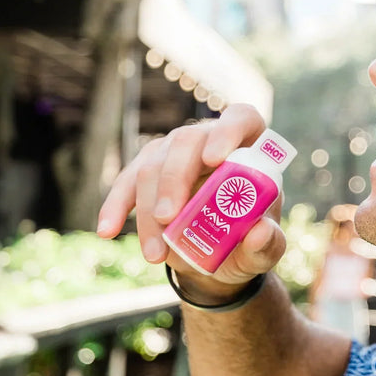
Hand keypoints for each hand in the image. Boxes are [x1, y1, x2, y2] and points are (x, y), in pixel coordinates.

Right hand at [96, 104, 286, 297]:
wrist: (219, 255)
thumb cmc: (248, 241)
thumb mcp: (264, 251)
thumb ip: (268, 244)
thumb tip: (260, 233)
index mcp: (248, 146)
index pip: (241, 119)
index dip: (228, 132)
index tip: (214, 159)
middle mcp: (208, 140)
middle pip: (187, 142)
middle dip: (174, 179)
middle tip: (170, 218)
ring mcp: (174, 152)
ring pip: (153, 165)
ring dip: (148, 210)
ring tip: (156, 255)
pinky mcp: (147, 171)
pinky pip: (126, 184)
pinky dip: (116, 208)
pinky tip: (107, 231)